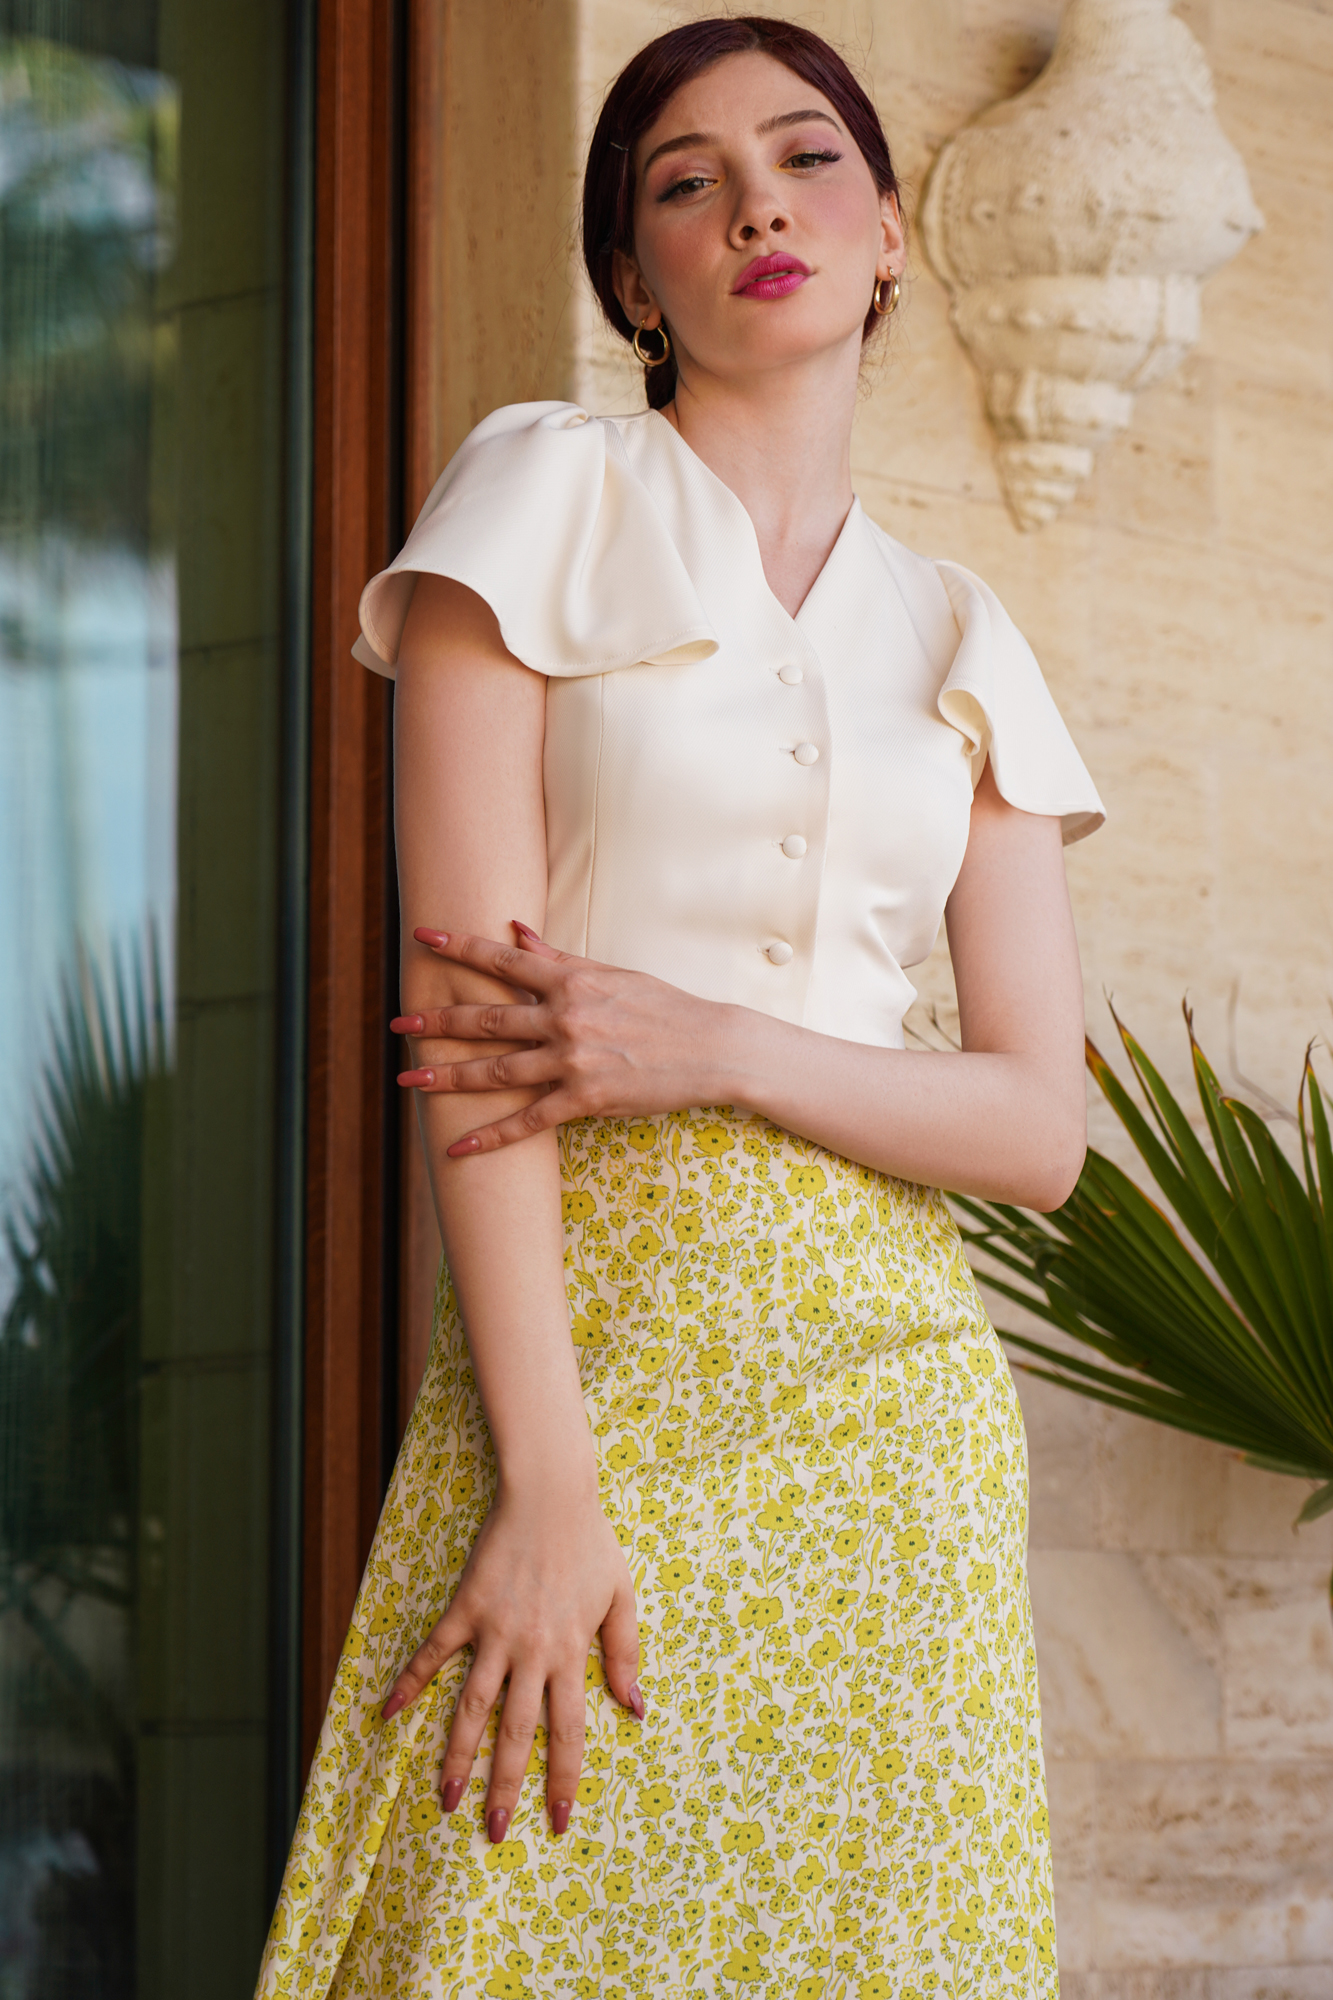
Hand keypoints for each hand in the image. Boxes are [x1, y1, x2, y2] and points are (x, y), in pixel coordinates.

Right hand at [381, 1483, 641, 1838]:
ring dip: (457, 1756)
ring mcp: (494, 1631)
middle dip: (503, 1787)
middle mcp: (530, 1651)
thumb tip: (633, 1709)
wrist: (550, 1494)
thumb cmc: (591, 1544)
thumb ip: (624, 1654)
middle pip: (514, 1733)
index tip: (556, 1822)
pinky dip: (409, 1683)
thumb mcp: (620, 1597)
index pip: (566, 1732)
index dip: (561, 1781)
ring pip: (471, 1707)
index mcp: (570, 1653)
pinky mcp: (465, 1608)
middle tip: (491, 1833)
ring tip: (445, 1799)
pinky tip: (387, 1715)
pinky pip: (433, 1653)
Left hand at [392, 923, 732, 1153]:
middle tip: (398, 1023)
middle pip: (488, 1019)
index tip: (421, 938)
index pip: (503, 961)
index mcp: (572, 980)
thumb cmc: (664, 1007)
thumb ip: (560, 957)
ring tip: (408, 1080)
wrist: (712, 1048)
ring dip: (448, 1076)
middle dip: (438, 1021)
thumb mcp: (614, 973)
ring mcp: (573, 1059)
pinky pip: (528, 1121)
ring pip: (497, 1070)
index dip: (459, 948)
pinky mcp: (586, 1099)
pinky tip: (458, 1145)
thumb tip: (516, 931)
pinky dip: (490, 1136)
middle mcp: (566, 1016)